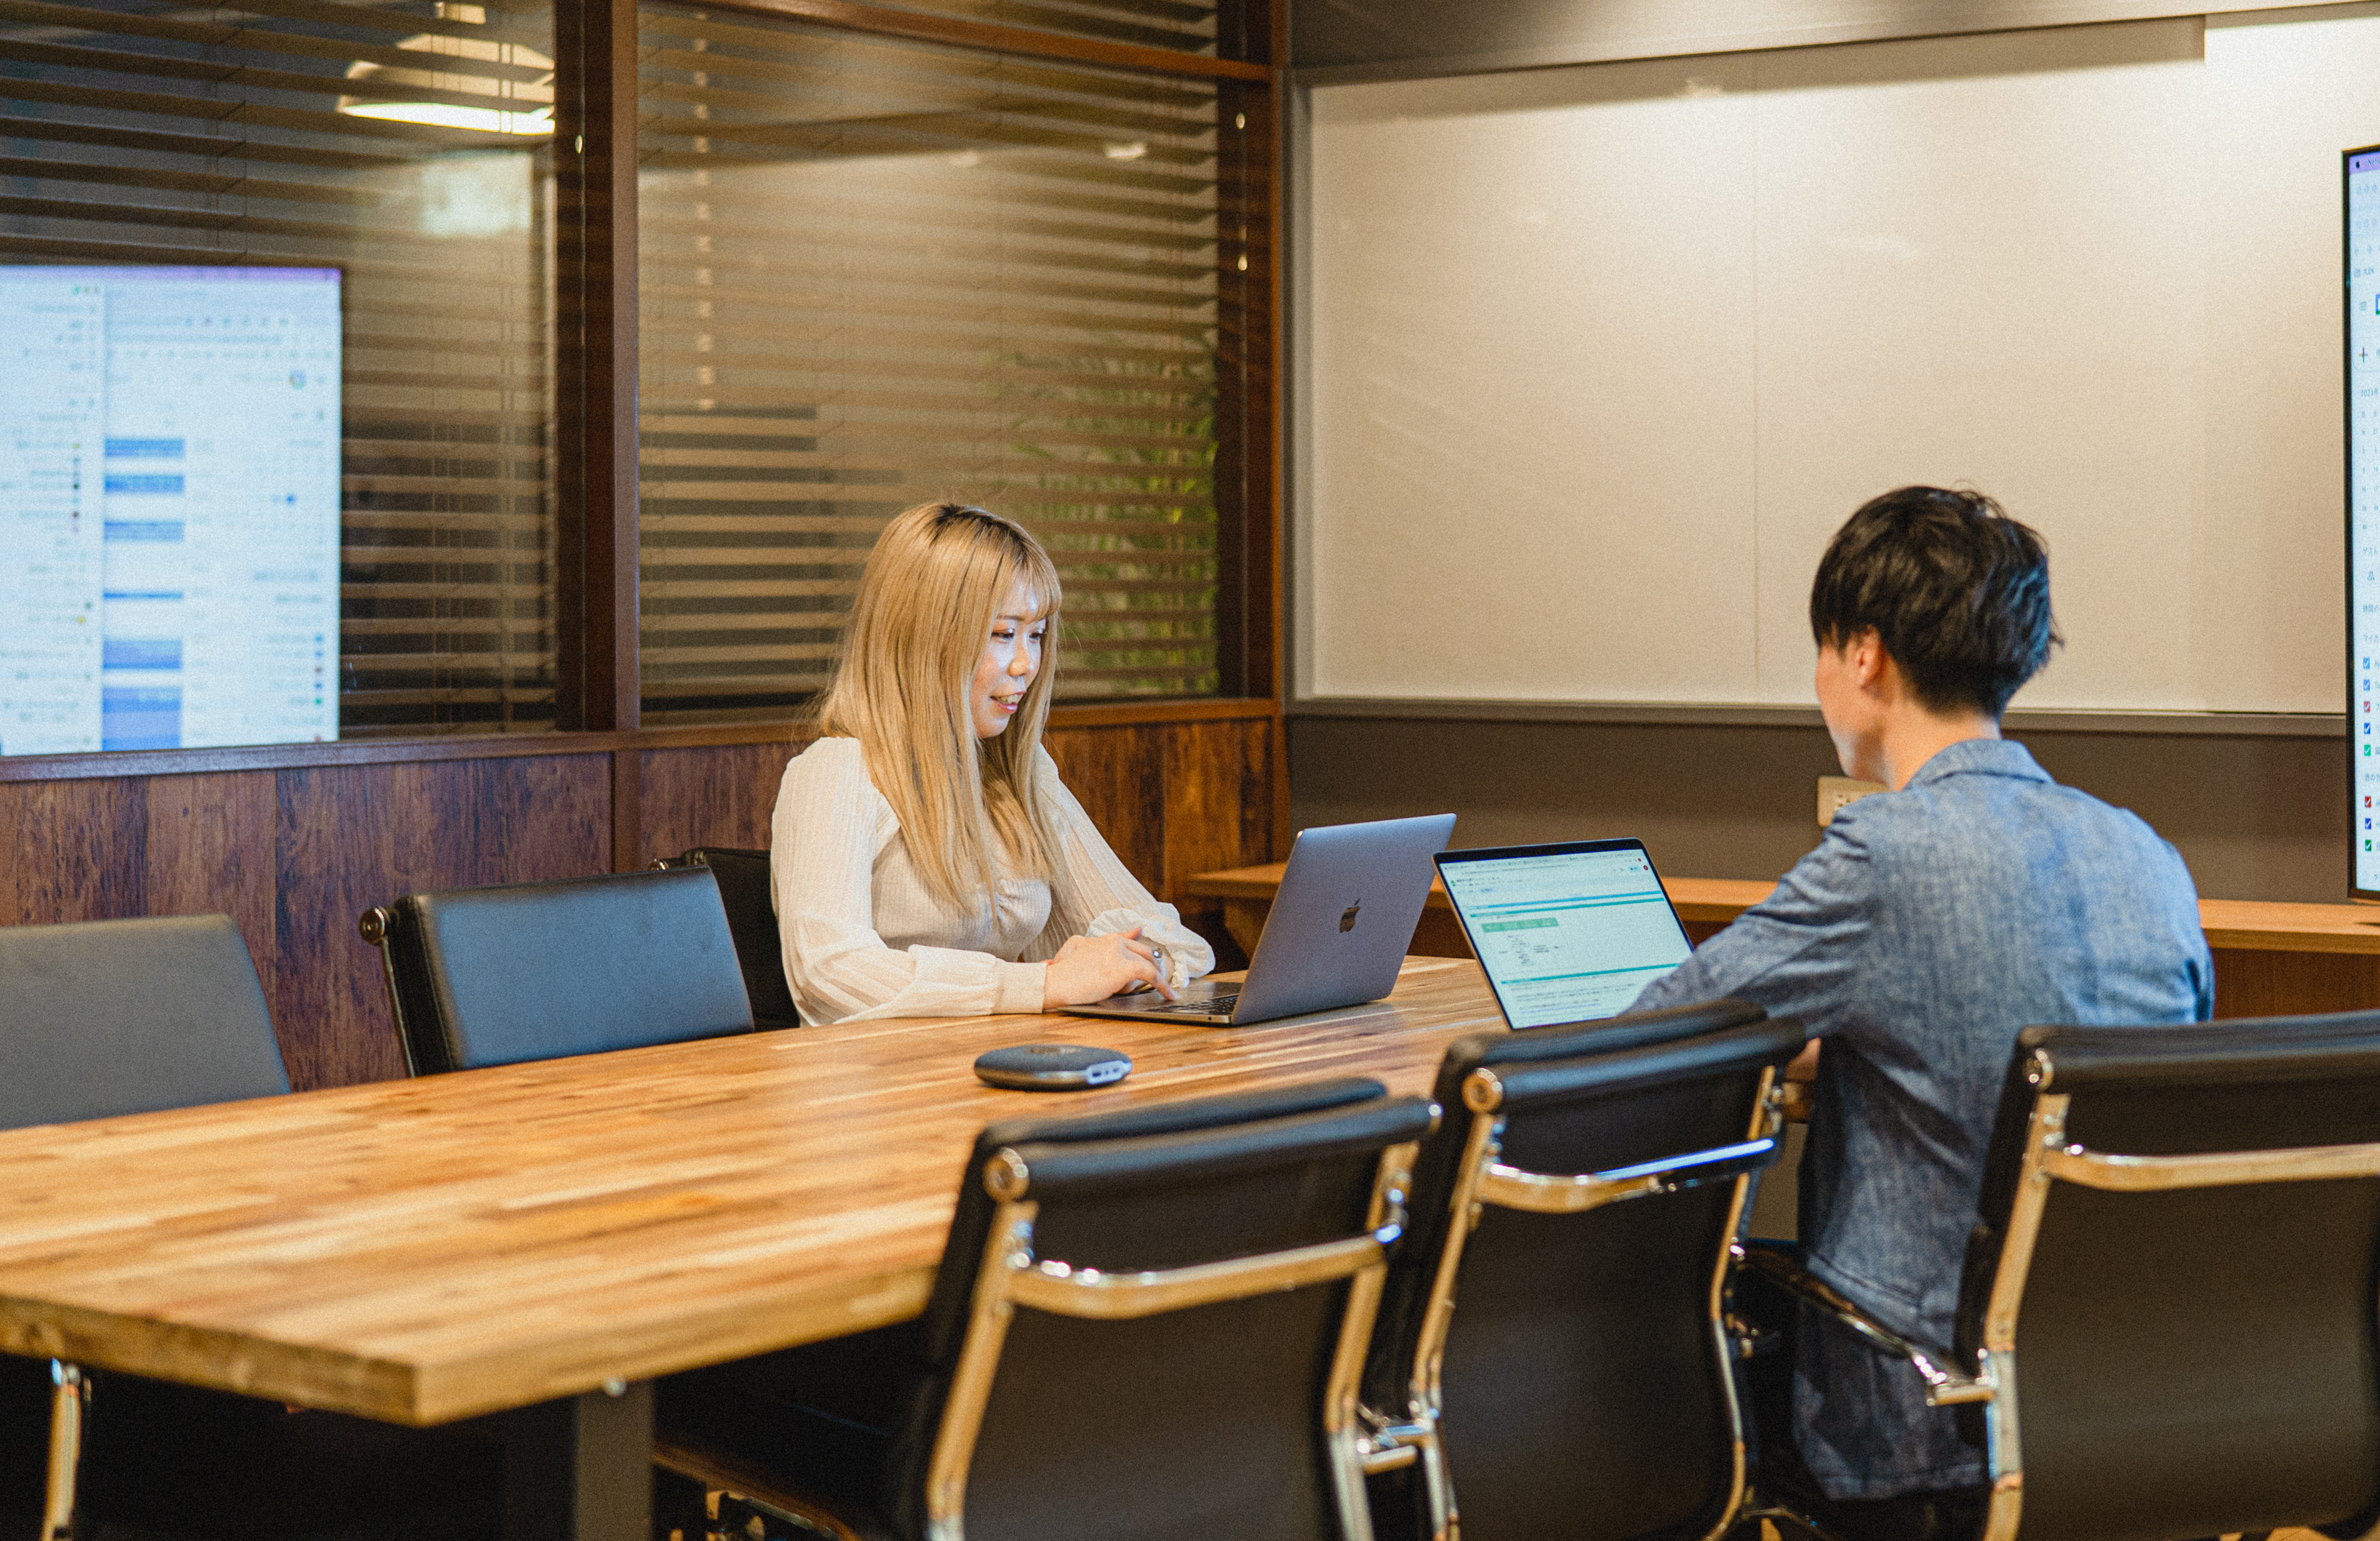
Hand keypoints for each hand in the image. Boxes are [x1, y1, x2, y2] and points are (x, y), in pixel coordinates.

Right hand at [1043, 927, 1175, 1008]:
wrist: (1054, 983)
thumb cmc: (1064, 976)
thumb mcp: (1082, 955)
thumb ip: (1103, 948)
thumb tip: (1130, 934)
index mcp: (1102, 939)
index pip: (1129, 939)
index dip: (1141, 949)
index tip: (1149, 950)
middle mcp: (1112, 941)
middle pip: (1144, 952)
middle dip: (1152, 967)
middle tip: (1158, 982)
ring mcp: (1119, 952)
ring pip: (1147, 965)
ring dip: (1143, 982)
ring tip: (1119, 992)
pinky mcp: (1124, 967)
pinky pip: (1151, 975)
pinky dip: (1162, 985)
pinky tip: (1168, 994)